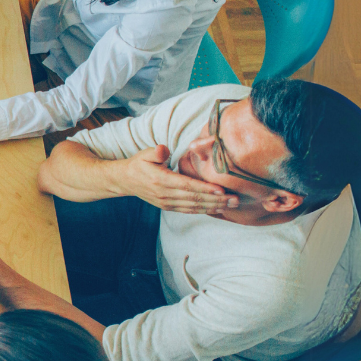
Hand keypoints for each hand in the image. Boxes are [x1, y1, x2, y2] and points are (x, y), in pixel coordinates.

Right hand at [119, 145, 238, 212]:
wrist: (125, 180)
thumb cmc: (139, 164)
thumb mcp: (144, 154)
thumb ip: (155, 152)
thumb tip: (163, 149)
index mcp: (161, 180)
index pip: (187, 185)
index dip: (205, 188)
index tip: (222, 189)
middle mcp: (165, 194)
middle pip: (194, 198)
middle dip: (216, 199)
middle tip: (235, 199)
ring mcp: (167, 203)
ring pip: (194, 206)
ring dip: (214, 206)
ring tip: (232, 204)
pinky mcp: (168, 207)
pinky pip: (189, 210)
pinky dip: (204, 210)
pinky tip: (218, 209)